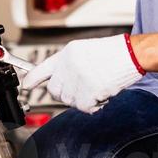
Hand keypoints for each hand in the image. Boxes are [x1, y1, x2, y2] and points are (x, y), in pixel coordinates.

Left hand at [21, 34, 145, 113]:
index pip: (41, 69)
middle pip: (54, 90)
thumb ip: (68, 64)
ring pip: (69, 100)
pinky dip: (93, 105)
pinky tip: (102, 93)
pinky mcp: (87, 92)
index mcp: (66, 54)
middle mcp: (68, 66)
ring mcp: (77, 79)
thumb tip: (57, 80)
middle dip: (64, 93)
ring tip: (96, 86)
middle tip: (81, 89)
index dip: (31, 79)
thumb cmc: (112, 53)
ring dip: (82, 99)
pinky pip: (83, 107)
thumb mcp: (84, 51)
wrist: (130, 55)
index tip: (26, 85)